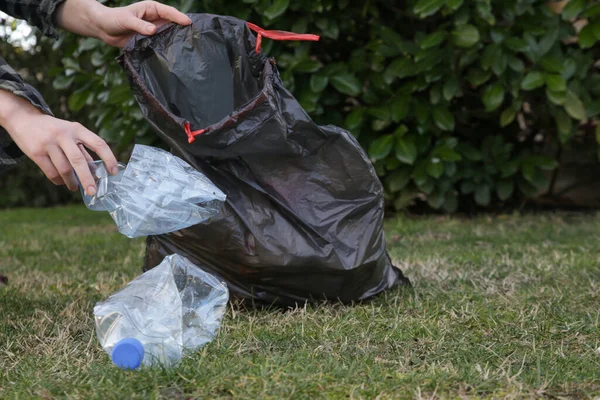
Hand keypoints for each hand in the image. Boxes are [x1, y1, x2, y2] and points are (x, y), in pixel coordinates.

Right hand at [0, 90, 117, 195]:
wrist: (23, 119)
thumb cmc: (53, 129)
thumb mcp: (70, 133)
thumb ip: (83, 150)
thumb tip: (96, 171)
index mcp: (77, 129)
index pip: (98, 144)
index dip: (109, 158)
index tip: (114, 172)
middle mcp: (64, 135)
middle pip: (79, 161)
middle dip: (87, 179)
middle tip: (93, 192)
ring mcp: (49, 143)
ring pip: (64, 169)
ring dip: (72, 182)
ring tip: (75, 187)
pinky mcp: (36, 152)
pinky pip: (51, 172)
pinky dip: (58, 180)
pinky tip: (62, 182)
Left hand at [56, 0, 191, 47]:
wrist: (104, 29)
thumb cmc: (114, 19)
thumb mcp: (126, 20)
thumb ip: (140, 26)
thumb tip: (154, 31)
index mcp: (151, 9)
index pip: (169, 12)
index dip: (179, 17)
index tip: (189, 24)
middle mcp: (155, 19)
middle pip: (173, 23)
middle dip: (183, 28)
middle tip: (195, 36)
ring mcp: (154, 30)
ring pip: (169, 34)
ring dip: (177, 39)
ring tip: (189, 47)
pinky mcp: (150, 40)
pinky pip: (162, 43)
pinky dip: (168, 48)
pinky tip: (175, 54)